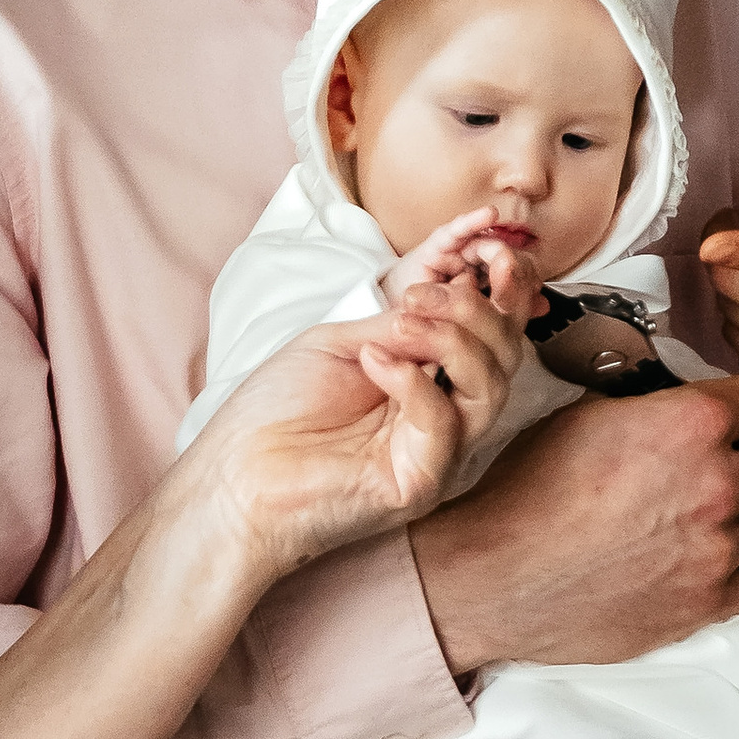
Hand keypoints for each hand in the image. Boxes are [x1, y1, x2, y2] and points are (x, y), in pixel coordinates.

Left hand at [178, 273, 529, 577]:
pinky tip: (372, 361)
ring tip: (401, 321)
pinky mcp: (421, 483)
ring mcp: (437, 453)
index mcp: (430, 381)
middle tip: (422, 293)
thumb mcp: (345, 342)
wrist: (234, 473)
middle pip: (503, 360)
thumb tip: (451, 299)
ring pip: (489, 390)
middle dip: (477, 312)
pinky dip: (412, 382)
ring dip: (453, 340)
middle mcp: (445, 418)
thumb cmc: (279, 409)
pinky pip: (443, 424)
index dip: (503, 296)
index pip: (492, 337)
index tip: (490, 255)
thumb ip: (401, 323)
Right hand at [379, 204, 542, 329]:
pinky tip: (489, 214)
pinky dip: (472, 221)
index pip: (518, 269)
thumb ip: (508, 309)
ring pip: (486, 244)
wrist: (395, 326)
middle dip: (519, 267)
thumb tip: (545, 305)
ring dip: (499, 250)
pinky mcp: (435, 247)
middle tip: (527, 281)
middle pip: (507, 255)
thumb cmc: (433, 322)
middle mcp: (474, 261)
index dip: (529, 278)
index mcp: (487, 277)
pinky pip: (455, 231)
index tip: (537, 294)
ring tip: (507, 256)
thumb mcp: (477, 321)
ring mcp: (456, 252)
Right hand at [413, 369, 738, 679]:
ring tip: (721, 509)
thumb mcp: (587, 415)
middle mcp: (718, 483)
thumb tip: (687, 399)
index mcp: (691, 423)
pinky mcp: (707, 603)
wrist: (493, 577)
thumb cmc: (526, 492)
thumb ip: (655, 405)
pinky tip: (733, 553)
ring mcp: (718, 549)